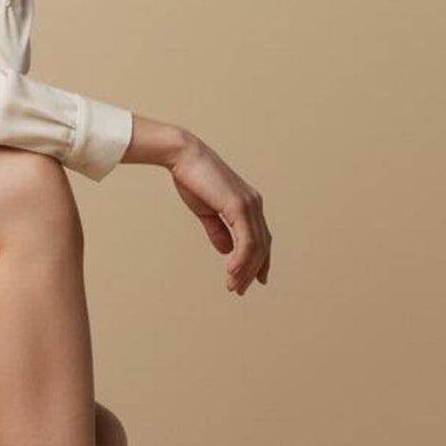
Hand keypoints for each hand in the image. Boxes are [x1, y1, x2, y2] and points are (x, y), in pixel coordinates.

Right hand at [168, 134, 272, 294]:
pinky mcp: (239, 206)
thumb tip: (226, 250)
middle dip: (252, 271)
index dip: (259, 261)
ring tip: (234, 286)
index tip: (253, 280)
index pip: (260, 238)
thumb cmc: (191, 178)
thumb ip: (218, 230)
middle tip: (239, 289)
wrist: (182, 156)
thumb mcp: (206, 211)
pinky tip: (231, 271)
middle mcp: (254, 204)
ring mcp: (249, 205)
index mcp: (248, 204)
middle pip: (262, 246)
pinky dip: (241, 258)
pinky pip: (246, 239)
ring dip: (245, 269)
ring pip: (256, 246)